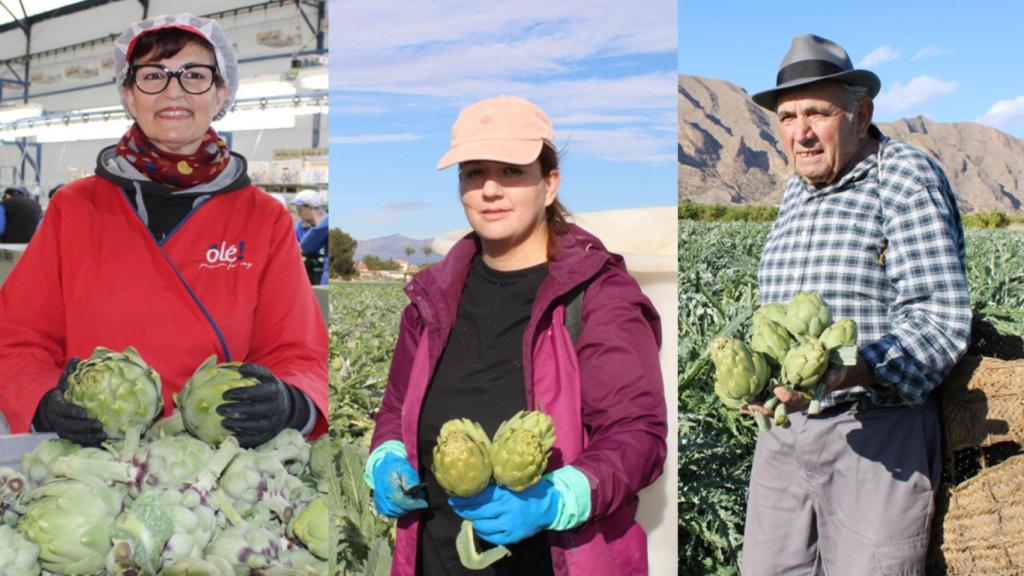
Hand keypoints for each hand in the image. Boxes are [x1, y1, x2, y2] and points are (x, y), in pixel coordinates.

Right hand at [33, 358, 105, 445]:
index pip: (63, 409)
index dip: (72, 411)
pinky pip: (78, 441)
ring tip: (103, 434)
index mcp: (57, 405)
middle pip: (70, 425)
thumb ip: (70, 371)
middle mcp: (58, 420)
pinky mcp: (69, 437)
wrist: (51, 409)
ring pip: (74, 435)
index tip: (84, 412)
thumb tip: (77, 358)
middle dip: (84, 426)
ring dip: (88, 436)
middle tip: (99, 425)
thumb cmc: (63, 393)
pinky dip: (89, 441)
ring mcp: (63, 430)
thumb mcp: (64, 382)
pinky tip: (102, 440)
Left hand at [218, 363, 296, 447]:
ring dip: (238, 425)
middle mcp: (277, 407)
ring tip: (223, 422)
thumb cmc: (269, 389)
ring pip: (257, 426)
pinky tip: (231, 436)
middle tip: (219, 410)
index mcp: (275, 391)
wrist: (287, 406)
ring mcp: (275, 422)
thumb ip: (255, 370)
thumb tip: (240, 369)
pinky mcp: (271, 434)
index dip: (240, 394)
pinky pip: (258, 439)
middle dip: (236, 410)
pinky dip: (244, 439)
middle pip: (256, 410)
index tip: (224, 395)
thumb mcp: (266, 376)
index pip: (257, 392)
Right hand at [371, 452, 427, 517]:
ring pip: (397, 513)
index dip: (414, 504)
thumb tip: (413, 490)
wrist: (384, 468)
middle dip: (412, 507)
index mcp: (388, 485)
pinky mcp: (380, 507)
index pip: (400, 500)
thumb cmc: (397, 468)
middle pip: (399, 509)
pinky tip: (406, 504)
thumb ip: (410, 479)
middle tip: (420, 500)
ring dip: (407, 510)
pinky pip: (392, 514)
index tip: (425, 503)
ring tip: (413, 500)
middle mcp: (381, 496)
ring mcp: (380, 503)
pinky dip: (401, 511)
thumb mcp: (406, 468)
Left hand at [449, 481, 559, 545]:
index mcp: (504, 494)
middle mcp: (505, 510)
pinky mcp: (511, 536)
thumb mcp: (511, 484)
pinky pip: (490, 537)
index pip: (477, 498)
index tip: (453, 498)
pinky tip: (482, 526)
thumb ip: (494, 486)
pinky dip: (483, 531)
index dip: (463, 499)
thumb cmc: (528, 491)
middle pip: (476, 512)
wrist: (548, 506)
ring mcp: (508, 525)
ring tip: (470, 516)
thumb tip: (471, 487)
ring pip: (481, 526)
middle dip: (463, 510)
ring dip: (473, 521)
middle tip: (456, 507)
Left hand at [744, 353, 876, 414]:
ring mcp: (789, 396)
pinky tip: (742, 401)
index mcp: (811, 396)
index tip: (778, 390)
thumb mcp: (839, 369)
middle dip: (766, 408)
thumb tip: (830, 377)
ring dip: (757, 407)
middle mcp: (798, 399)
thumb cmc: (836, 368)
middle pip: (781, 408)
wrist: (831, 369)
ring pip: (772, 406)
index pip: (798, 400)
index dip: (789, 397)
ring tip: (742, 406)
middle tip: (751, 405)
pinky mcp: (782, 390)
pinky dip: (756, 399)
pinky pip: (767, 398)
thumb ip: (835, 374)